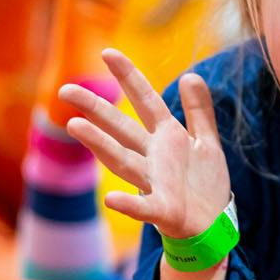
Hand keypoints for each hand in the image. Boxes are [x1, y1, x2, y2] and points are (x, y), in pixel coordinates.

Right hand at [61, 49, 230, 238]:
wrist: (214, 227)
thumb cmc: (205, 185)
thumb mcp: (207, 142)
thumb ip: (199, 111)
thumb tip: (190, 75)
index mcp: (168, 138)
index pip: (145, 100)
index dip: (128, 77)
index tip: (107, 52)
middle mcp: (154, 157)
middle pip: (121, 128)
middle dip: (95, 108)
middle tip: (65, 90)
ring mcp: (155, 183)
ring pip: (122, 160)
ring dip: (99, 144)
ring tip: (74, 126)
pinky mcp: (163, 211)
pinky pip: (143, 207)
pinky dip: (128, 204)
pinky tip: (110, 198)